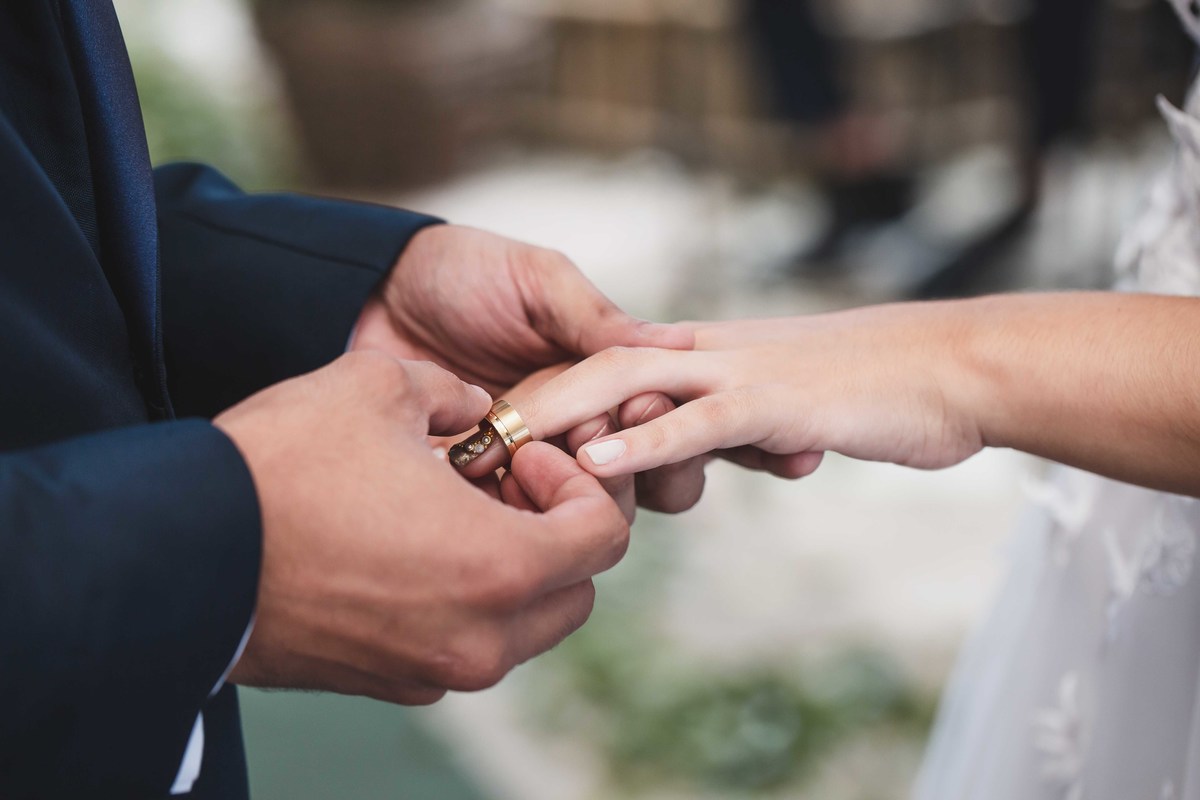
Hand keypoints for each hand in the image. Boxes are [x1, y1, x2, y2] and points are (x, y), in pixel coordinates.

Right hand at [215, 352, 629, 703]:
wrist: (176, 551)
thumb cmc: (283, 466)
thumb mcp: (381, 387)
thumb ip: (454, 392)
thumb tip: (474, 408)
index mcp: (498, 569)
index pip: (603, 536)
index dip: (578, 481)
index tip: (521, 453)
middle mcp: (479, 639)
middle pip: (574, 591)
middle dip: (555, 529)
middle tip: (501, 482)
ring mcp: (431, 671)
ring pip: (521, 626)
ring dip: (513, 567)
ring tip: (452, 510)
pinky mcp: (386, 682)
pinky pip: (462, 645)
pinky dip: (464, 600)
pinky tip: (410, 546)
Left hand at [359, 224, 705, 512]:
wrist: (372, 290)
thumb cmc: (464, 270)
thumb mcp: (538, 281)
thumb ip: (597, 319)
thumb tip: (680, 342)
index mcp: (599, 379)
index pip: (650, 424)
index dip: (651, 426)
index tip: (636, 409)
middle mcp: (569, 428)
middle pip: (621, 481)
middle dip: (611, 469)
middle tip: (580, 440)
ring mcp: (523, 461)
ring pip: (565, 509)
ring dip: (558, 491)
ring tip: (525, 456)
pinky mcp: (474, 483)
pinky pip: (502, 515)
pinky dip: (500, 506)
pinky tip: (481, 474)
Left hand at [503, 303, 987, 479]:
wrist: (947, 366)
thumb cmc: (865, 395)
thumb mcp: (775, 411)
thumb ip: (721, 425)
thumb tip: (681, 464)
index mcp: (695, 360)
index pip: (598, 377)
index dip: (537, 409)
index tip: (483, 449)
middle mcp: (702, 357)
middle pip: (588, 373)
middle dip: (523, 410)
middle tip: (460, 452)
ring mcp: (736, 372)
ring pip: (627, 387)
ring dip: (561, 423)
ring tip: (499, 457)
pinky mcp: (776, 399)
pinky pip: (696, 418)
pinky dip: (645, 439)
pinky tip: (599, 464)